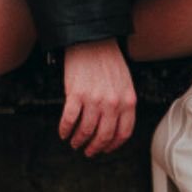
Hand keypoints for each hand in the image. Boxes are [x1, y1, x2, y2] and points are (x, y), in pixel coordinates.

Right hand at [59, 39, 135, 155]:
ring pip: (86, 131)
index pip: (123, 132)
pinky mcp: (76, 94)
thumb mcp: (125, 82)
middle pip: (104, 136)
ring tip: (75, 142)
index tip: (106, 149)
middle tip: (88, 151)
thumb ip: (123, 103)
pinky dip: (65, 129)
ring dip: (79, 140)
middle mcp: (113, 103)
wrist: (92, 40)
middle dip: (95, 147)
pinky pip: (69, 119)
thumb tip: (115, 123)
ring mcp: (94, 100)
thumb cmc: (108, 59)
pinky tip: (63, 132)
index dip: (113, 145)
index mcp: (128, 101)